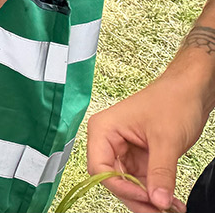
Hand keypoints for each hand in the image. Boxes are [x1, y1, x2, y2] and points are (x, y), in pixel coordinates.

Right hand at [87, 70, 208, 212]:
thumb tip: (157, 201)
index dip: (120, 186)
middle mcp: (110, 142)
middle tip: (158, 211)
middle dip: (137, 198)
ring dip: (149, 199)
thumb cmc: (173, 100)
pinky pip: (144, 181)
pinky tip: (171, 202)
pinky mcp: (140, 157)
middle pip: (114, 180)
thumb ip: (161, 172)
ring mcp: (125, 151)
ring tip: (169, 209)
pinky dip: (157, 193)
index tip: (145, 197)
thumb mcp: (167, 139)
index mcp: (104, 130)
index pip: (100, 168)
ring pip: (130, 185)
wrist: (191, 91)